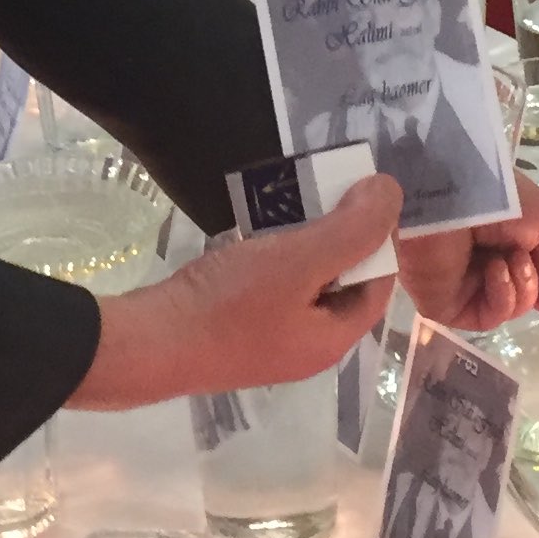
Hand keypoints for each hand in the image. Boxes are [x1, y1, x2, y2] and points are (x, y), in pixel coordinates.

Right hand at [68, 176, 400, 412]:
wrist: (146, 344)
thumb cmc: (229, 306)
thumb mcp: (299, 261)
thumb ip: (351, 229)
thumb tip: (391, 192)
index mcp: (332, 340)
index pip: (378, 285)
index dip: (379, 239)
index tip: (362, 194)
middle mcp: (306, 346)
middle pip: (341, 284)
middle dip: (338, 236)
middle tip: (325, 191)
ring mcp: (267, 340)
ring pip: (303, 283)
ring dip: (302, 241)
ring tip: (291, 201)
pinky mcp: (234, 328)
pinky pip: (269, 286)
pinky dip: (270, 255)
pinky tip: (255, 228)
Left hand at [392, 175, 538, 336]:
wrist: (444, 194)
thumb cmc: (493, 196)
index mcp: (509, 237)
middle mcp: (488, 262)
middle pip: (531, 296)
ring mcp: (466, 285)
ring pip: (517, 306)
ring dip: (526, 284)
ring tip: (513, 257)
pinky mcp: (445, 304)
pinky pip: (490, 315)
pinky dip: (502, 294)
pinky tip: (495, 270)